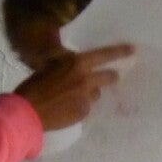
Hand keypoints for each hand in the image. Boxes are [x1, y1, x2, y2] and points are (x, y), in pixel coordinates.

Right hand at [13, 43, 132, 131]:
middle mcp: (85, 79)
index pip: (104, 55)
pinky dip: (80, 106)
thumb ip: (66, 66)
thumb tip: (73, 66)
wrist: (28, 111)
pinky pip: (87, 106)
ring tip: (72, 97)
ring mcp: (86, 98)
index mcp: (76, 64)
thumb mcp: (49, 67)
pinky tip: (66, 108)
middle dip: (112, 77)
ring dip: (89, 94)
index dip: (119, 51)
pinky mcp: (83, 112)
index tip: (132, 49)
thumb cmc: (33, 86)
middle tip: (115, 76)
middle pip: (108, 77)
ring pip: (96, 94)